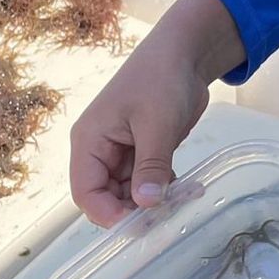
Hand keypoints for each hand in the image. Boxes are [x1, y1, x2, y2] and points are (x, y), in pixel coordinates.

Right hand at [68, 0, 239, 225]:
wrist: (186, 52)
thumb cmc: (160, 78)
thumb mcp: (156, 123)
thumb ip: (151, 165)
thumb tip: (146, 205)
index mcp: (90, 141)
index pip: (86, 192)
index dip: (107, 214)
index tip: (137, 226)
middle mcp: (102, 151)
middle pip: (109, 197)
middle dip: (135, 211)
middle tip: (167, 217)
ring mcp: (125, 152)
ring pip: (133, 193)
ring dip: (156, 202)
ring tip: (185, 199)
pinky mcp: (147, 151)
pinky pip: (152, 181)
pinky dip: (168, 188)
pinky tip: (192, 189)